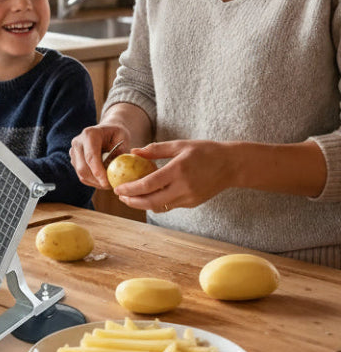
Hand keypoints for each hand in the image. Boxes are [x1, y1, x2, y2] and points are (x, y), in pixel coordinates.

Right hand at [69, 123, 129, 190]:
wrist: (107, 130)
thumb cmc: (116, 134)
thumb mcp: (123, 138)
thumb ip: (121, 153)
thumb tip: (118, 169)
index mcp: (90, 134)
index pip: (91, 156)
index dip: (98, 171)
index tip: (107, 183)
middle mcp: (78, 143)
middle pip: (83, 167)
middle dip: (97, 180)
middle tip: (111, 186)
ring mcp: (74, 152)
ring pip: (81, 174)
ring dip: (95, 182)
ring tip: (109, 184)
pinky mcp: (74, 161)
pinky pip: (82, 176)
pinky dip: (93, 181)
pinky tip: (103, 181)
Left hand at [112, 139, 234, 211]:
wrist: (232, 165)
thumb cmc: (205, 151)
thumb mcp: (180, 145)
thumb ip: (155, 150)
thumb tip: (134, 151)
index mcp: (178, 170)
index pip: (148, 184)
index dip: (130, 189)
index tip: (118, 189)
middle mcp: (183, 186)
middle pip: (151, 201)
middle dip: (133, 201)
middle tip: (120, 197)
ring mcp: (189, 197)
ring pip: (160, 206)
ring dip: (143, 204)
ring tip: (131, 197)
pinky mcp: (193, 203)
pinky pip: (170, 205)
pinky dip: (157, 202)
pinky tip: (149, 195)